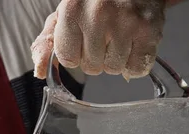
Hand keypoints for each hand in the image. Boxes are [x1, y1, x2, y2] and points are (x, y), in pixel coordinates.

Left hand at [32, 0, 165, 78]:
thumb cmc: (97, 0)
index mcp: (72, 9)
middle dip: (96, 56)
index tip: (83, 37)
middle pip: (91, 67)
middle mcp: (98, 14)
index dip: (75, 53)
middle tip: (105, 34)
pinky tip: (134, 44)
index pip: (67, 59)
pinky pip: (137, 69)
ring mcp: (126, 22)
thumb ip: (47, 42)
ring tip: (120, 36)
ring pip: (113, 69)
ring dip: (116, 59)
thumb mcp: (66, 14)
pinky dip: (136, 63)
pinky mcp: (149, 29)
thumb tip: (40, 71)